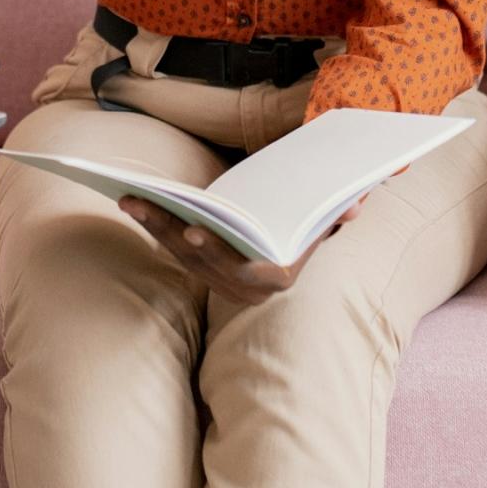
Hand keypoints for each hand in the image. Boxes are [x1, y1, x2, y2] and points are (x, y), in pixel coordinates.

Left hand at [117, 196, 362, 306]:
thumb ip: (337, 213)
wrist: (296, 251)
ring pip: (182, 256)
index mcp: (276, 279)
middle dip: (170, 230)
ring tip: (130, 197)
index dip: (217, 250)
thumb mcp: (324, 221)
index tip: (194, 228)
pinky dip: (155, 227)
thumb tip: (356, 203)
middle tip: (145, 204)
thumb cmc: (309, 228)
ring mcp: (221, 283)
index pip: (243, 269)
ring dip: (154, 226)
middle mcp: (246, 290)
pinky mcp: (203, 272)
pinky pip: (174, 251)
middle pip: (202, 259)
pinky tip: (135, 203)